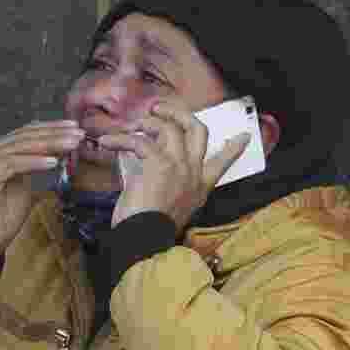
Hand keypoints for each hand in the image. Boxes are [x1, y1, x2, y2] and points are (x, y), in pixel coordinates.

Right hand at [0, 120, 83, 269]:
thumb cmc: (2, 218)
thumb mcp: (24, 186)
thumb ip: (35, 167)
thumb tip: (59, 153)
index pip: (25, 133)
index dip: (50, 128)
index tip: (74, 128)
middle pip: (24, 136)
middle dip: (54, 134)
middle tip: (78, 134)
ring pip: (21, 147)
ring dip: (50, 144)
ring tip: (71, 145)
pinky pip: (13, 164)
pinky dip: (35, 162)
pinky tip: (53, 162)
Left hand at [99, 101, 250, 233]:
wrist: (145, 240)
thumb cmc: (151, 229)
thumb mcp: (171, 208)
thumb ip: (170, 187)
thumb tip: (153, 170)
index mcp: (200, 186)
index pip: (223, 163)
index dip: (233, 148)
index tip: (244, 136)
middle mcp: (193, 172)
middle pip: (197, 130)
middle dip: (179, 114)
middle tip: (159, 109)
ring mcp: (178, 166)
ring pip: (169, 128)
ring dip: (147, 122)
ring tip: (130, 127)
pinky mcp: (158, 164)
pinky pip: (139, 141)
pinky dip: (119, 139)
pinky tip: (106, 141)